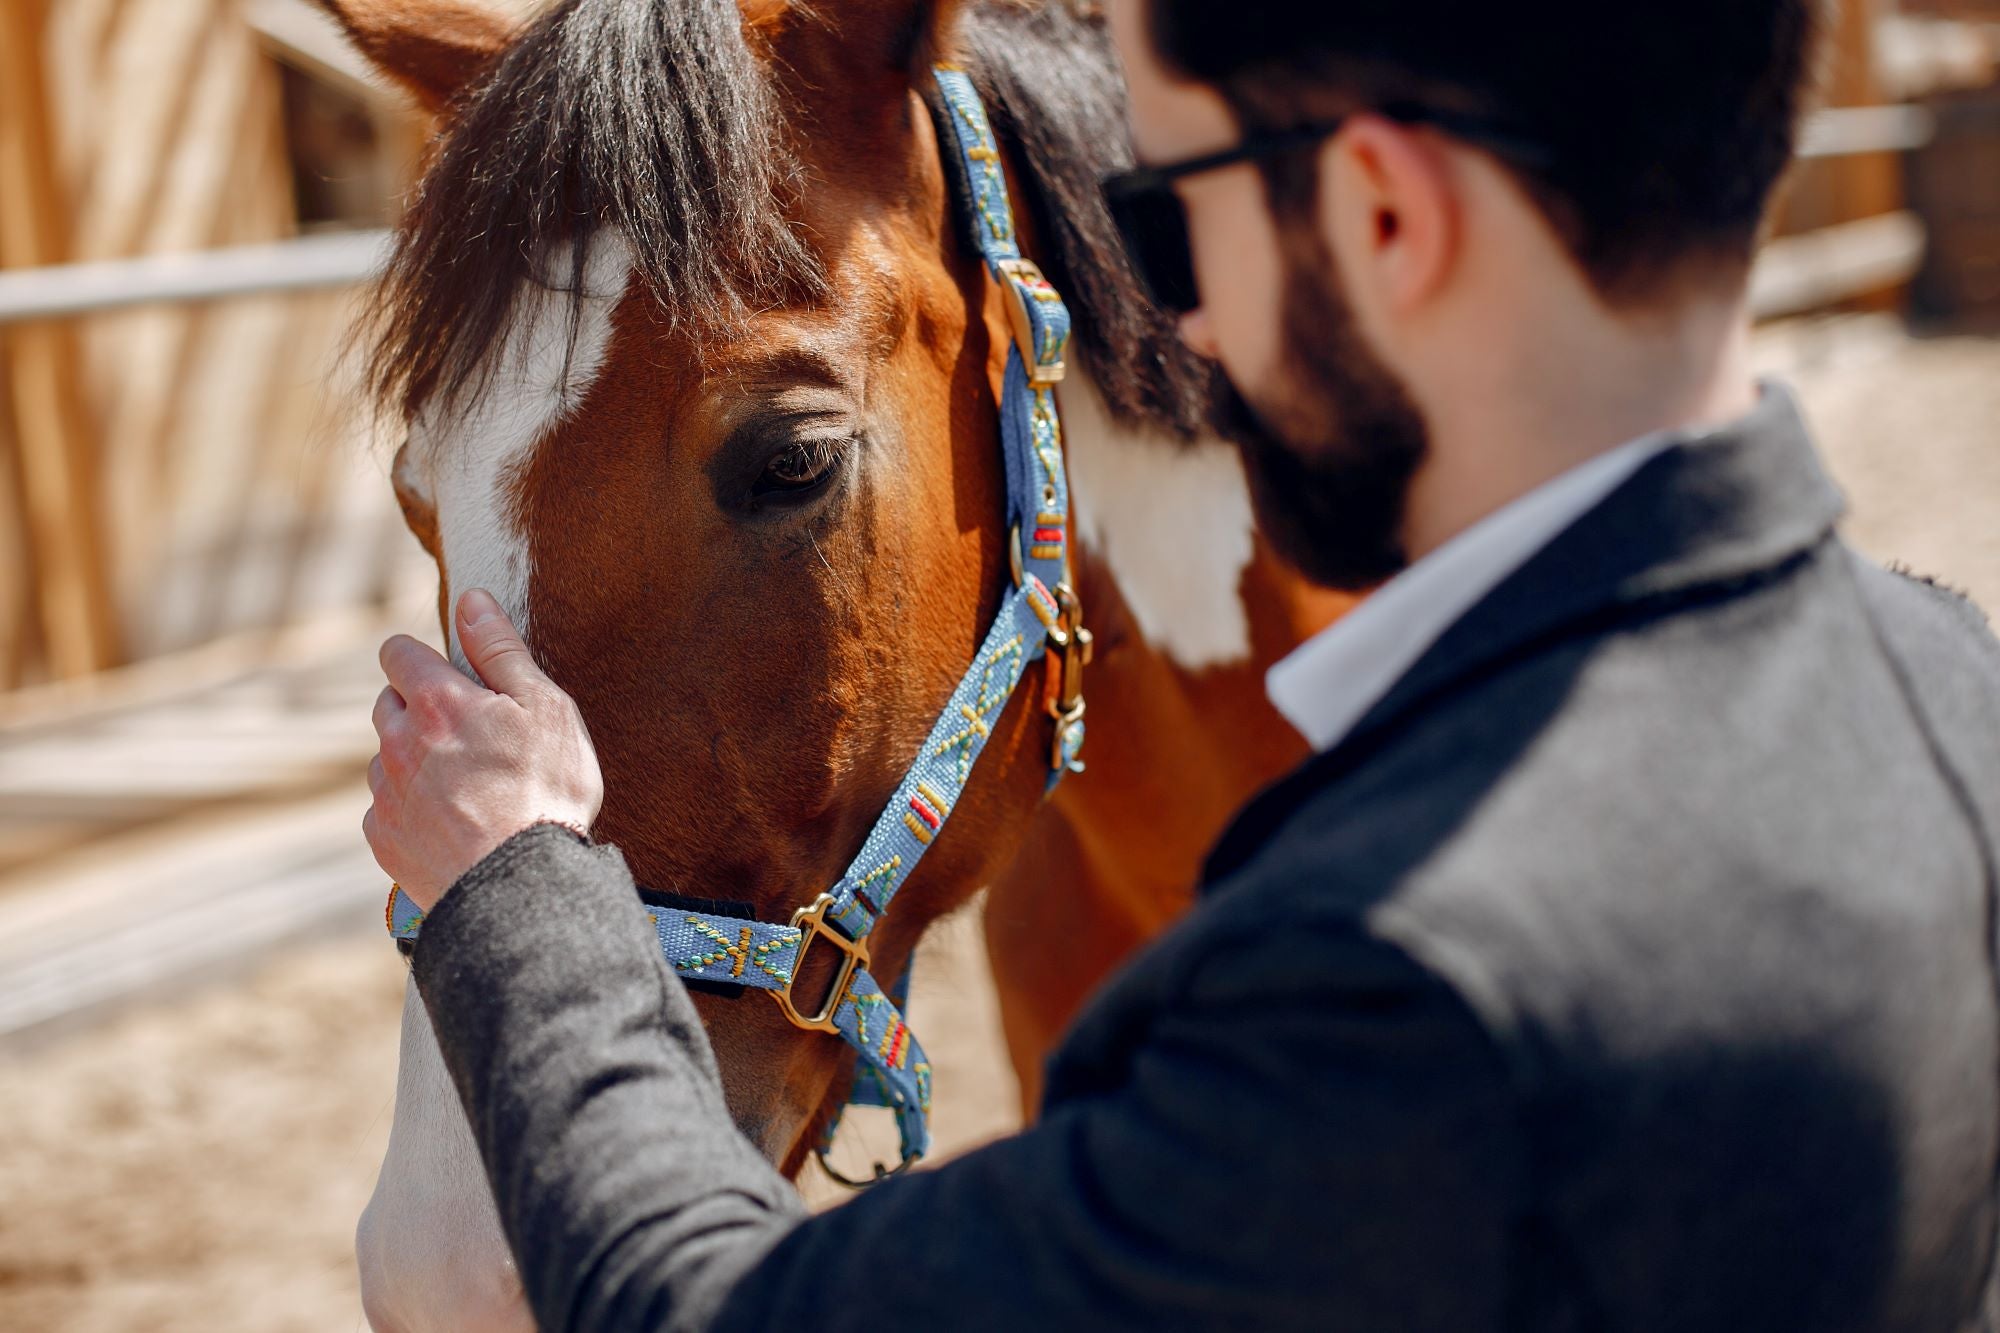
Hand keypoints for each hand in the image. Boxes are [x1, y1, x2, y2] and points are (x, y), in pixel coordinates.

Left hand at [365, 589, 603, 909]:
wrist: (521, 885)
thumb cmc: (545, 791)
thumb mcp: (544, 708)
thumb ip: (501, 650)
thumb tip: (471, 601)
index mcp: (437, 703)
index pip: (398, 653)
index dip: (419, 656)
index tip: (446, 672)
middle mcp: (398, 743)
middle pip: (387, 705)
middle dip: (418, 709)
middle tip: (469, 734)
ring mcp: (386, 794)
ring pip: (386, 759)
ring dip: (414, 761)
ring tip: (467, 787)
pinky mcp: (383, 839)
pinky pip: (387, 809)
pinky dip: (411, 809)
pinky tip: (453, 824)